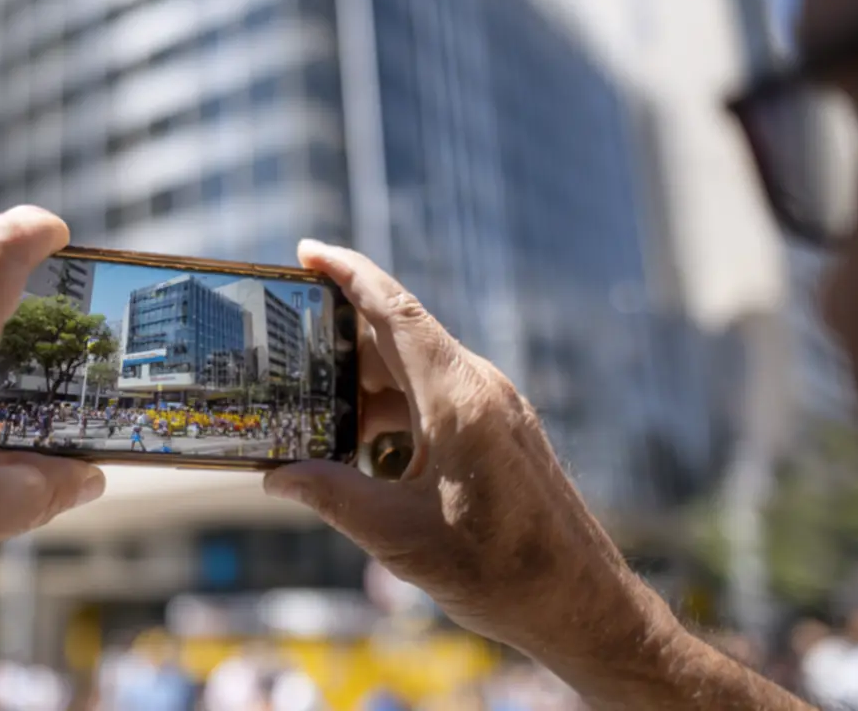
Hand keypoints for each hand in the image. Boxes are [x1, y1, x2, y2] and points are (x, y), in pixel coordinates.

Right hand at [264, 240, 674, 664]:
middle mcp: (480, 387)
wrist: (582, 605)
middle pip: (398, 336)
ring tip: (312, 406)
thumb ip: (330, 495)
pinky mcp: (502, 429)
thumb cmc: (499, 571)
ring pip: (416, 370)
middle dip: (339, 337)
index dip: (348, 273)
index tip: (307, 251)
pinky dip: (395, 408)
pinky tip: (362, 444)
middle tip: (284, 344)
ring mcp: (495, 406)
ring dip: (365, 382)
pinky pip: (436, 397)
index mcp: (457, 398)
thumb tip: (276, 476)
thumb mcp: (397, 537)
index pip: (395, 311)